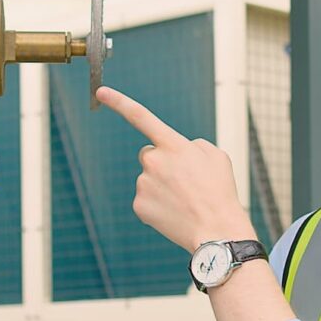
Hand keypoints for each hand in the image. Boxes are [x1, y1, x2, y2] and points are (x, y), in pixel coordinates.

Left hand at [96, 86, 254, 250]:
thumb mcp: (217, 156)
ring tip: (185, 200)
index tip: (101, 91)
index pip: (140, 117)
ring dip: (163, 186)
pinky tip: (175, 213)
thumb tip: (177, 150)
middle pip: (149, 153)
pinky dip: (158, 205)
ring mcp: (144, 184)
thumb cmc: (220, 191)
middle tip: (184, 181)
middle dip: (162, 162)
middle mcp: (153, 161)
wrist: (216, 230)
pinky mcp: (139, 205)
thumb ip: (192, 145)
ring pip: (149, 178)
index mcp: (173, 145)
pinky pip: (146, 199)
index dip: (119, 102)